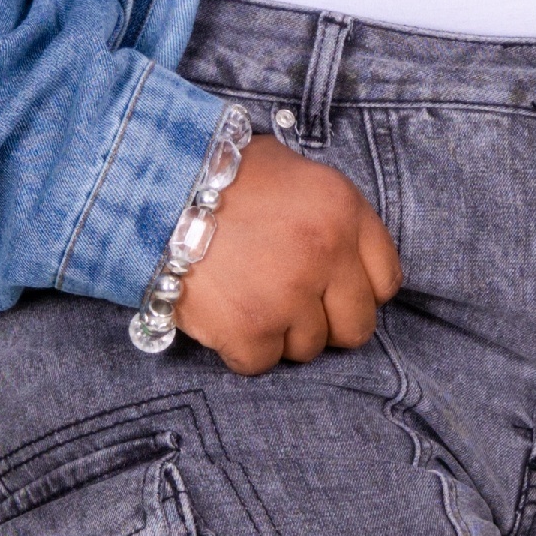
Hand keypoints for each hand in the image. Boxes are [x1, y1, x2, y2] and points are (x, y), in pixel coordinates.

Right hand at [174, 137, 401, 373]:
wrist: (150, 188)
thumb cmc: (217, 176)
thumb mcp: (291, 173)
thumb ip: (329, 215)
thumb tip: (346, 261)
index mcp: (344, 210)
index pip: (386, 281)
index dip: (356, 291)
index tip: (332, 290)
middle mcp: (326, 253)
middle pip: (356, 326)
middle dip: (324, 322)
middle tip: (287, 303)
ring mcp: (289, 295)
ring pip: (308, 349)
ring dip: (278, 333)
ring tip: (245, 296)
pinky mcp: (250, 329)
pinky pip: (261, 362)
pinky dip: (240, 348)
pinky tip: (222, 313)